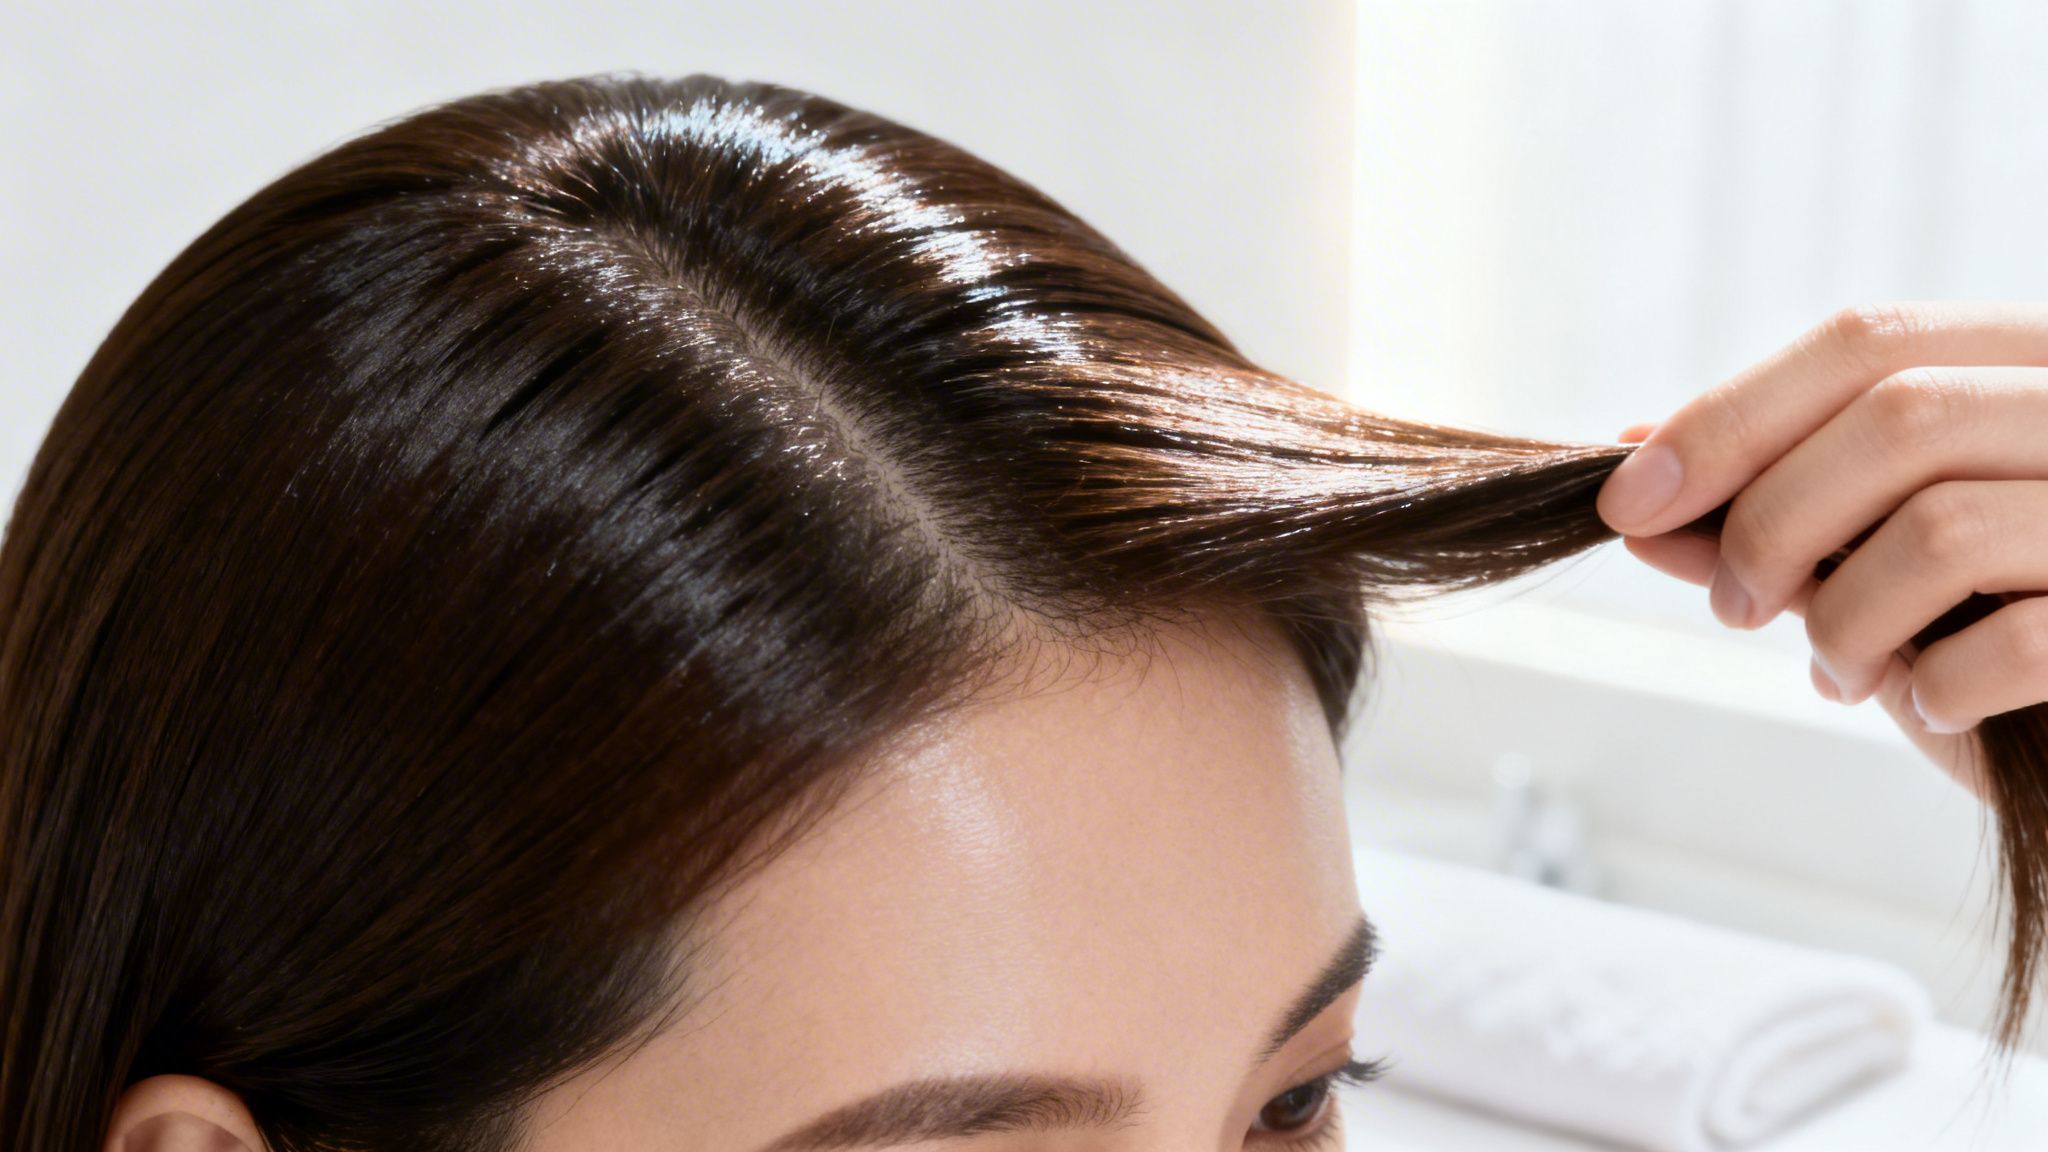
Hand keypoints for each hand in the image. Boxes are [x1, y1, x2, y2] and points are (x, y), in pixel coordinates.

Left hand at [1595, 303, 2047, 801]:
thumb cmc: (1990, 629)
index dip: (1730, 416)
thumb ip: (1766, 504)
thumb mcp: (1866, 553)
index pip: (1866, 339)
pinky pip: (2017, 639)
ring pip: (1942, 527)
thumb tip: (1630, 464)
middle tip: (1736, 607)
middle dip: (1773, 522)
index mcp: (2032, 358)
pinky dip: (1940, 685)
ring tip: (1841, 673)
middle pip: (1897, 416)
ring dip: (1845, 622)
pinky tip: (1934, 704)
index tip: (1627, 499)